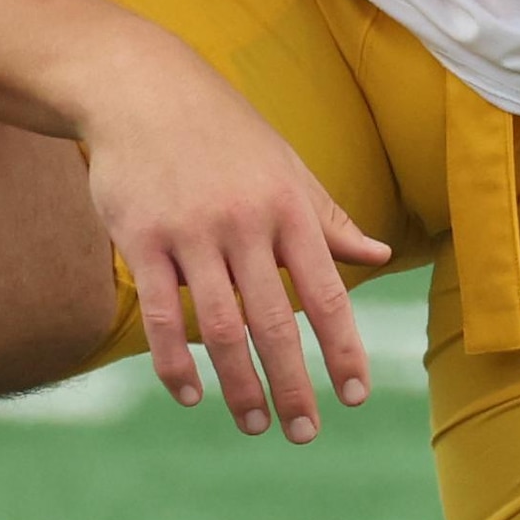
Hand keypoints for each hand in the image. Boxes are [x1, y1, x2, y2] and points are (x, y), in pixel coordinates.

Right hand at [73, 46, 390, 440]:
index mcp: (290, 208)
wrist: (140, 86)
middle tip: (303, 433)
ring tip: (254, 424)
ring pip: (220, 327)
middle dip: (293, 385)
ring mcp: (190, 233)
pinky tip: (191, 396)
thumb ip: (329, 218)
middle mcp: (245, 223)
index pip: (328, 293)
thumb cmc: (223, 132)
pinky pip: (159, 314)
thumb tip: (380, 254)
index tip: (353, 397)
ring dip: (239, 385)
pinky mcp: (140, 239)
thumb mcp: (286, 167)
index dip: (343, 350)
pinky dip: (175, 362)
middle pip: (275, 322)